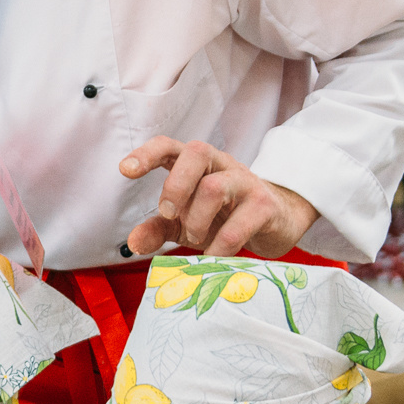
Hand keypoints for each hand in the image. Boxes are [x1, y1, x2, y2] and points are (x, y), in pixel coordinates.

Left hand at [119, 139, 316, 258]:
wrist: (277, 223)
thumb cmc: (224, 218)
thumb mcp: (185, 223)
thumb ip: (158, 229)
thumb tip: (133, 242)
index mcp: (196, 165)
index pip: (170, 145)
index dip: (147, 153)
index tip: (125, 170)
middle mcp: (220, 164)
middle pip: (196, 152)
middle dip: (175, 185)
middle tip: (168, 214)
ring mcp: (245, 182)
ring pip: (214, 187)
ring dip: (196, 220)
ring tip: (195, 238)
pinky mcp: (265, 206)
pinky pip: (238, 225)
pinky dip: (219, 247)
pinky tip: (214, 258)